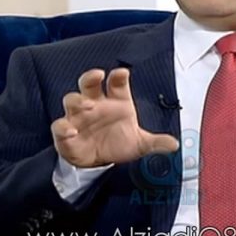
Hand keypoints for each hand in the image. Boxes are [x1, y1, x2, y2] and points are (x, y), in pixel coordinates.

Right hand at [51, 68, 178, 167]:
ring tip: (88, 105)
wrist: (99, 163)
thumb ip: (155, 142)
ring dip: (78, 99)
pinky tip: (71, 131)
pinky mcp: (66, 134)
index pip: (116, 83)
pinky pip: (60, 126)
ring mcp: (79, 117)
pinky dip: (63, 127)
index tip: (122, 72)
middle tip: (98, 75)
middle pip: (89, 83)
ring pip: (71, 99)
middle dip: (91, 76)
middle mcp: (95, 104)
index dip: (118, 76)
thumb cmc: (118, 143)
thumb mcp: (139, 144)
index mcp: (115, 102)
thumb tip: (175, 145)